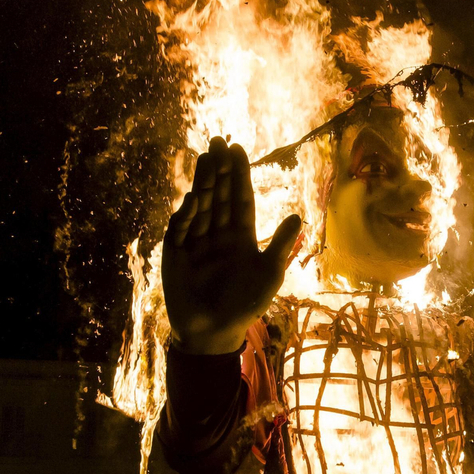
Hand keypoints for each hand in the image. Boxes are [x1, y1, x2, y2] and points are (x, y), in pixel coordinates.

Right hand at [162, 138, 302, 353]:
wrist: (213, 331)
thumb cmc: (245, 304)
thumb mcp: (269, 274)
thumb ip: (280, 245)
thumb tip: (298, 216)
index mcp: (241, 235)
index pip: (240, 198)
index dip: (239, 174)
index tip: (237, 149)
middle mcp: (218, 233)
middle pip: (220, 195)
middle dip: (219, 169)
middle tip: (219, 142)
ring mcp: (195, 241)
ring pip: (201, 206)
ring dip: (203, 182)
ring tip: (206, 157)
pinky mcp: (175, 252)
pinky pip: (181, 228)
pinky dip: (187, 213)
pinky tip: (194, 197)